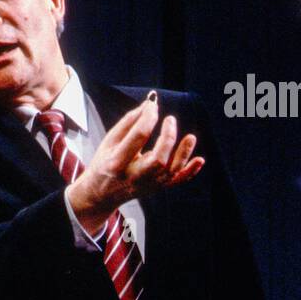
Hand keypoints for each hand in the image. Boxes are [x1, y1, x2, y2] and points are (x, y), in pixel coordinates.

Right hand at [65, 93, 204, 233]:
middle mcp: (133, 176)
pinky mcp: (155, 189)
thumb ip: (128, 122)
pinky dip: (189, 172)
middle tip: (170, 120)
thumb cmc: (104, 163)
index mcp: (116, 162)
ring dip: (183, 154)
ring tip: (191, 137)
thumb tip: (149, 105)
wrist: (100, 194)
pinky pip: (175, 182)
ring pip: (170, 171)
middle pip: (157, 160)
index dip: (148, 118)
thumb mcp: (109, 141)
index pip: (137, 138)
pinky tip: (200, 160)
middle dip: (168, 139)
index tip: (152, 106)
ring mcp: (146, 185)